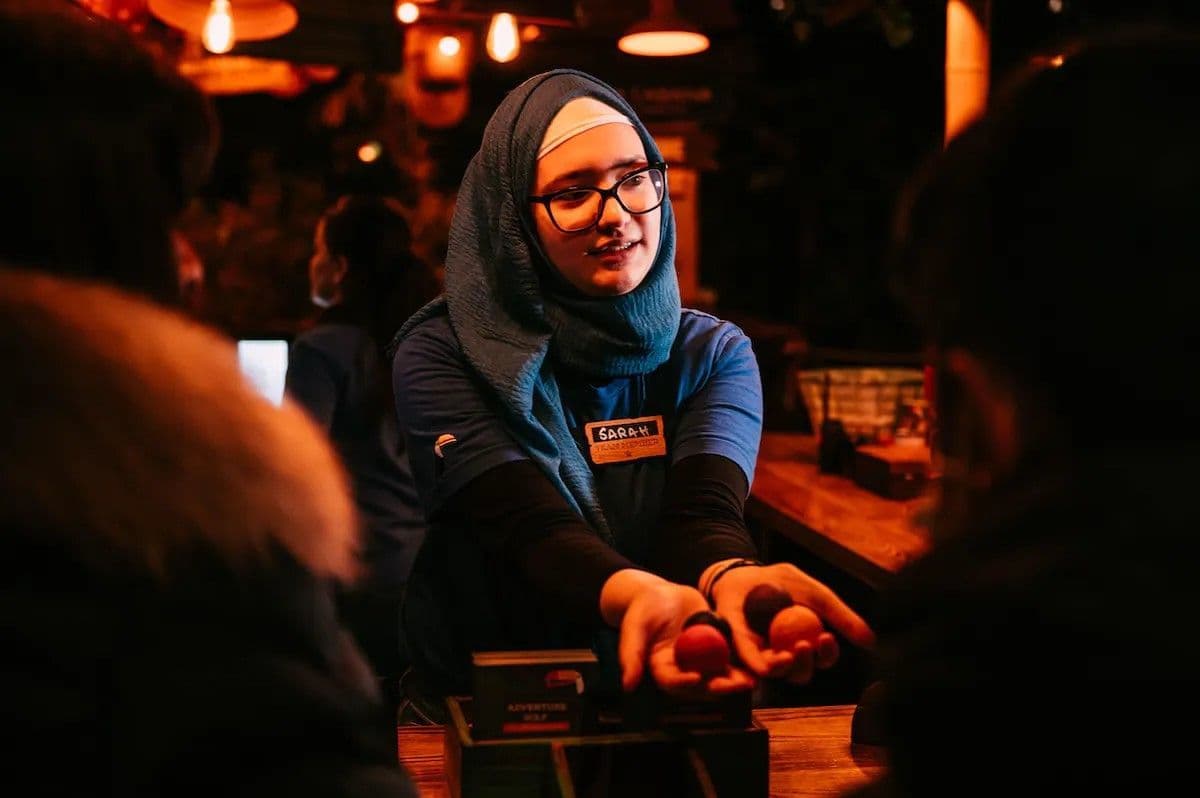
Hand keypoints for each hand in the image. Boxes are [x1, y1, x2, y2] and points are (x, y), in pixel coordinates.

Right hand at [603, 571, 754, 697]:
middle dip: (720, 686)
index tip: (696, 678)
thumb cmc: (643, 609)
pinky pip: (731, 656)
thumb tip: (627, 685)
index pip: (673, 681)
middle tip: (736, 685)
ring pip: (720, 674)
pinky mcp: (716, 647)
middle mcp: (684, 669)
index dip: (684, 682)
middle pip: (703, 684)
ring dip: (737, 679)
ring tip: (753, 680)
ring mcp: (701, 660)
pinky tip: (760, 660)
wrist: (661, 594)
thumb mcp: (634, 627)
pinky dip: (745, 660)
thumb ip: (630, 653)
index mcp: (662, 668)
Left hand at [708, 562, 874, 683]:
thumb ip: (840, 616)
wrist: (744, 572)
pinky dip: (756, 665)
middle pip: (800, 673)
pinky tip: (763, 666)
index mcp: (805, 643)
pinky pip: (748, 661)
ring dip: (783, 667)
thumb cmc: (781, 583)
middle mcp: (784, 655)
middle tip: (805, 646)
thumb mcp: (814, 594)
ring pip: (776, 673)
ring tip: (786, 655)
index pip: (821, 657)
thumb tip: (871, 642)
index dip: (827, 654)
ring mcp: (760, 656)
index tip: (827, 638)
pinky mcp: (738, 649)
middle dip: (805, 664)